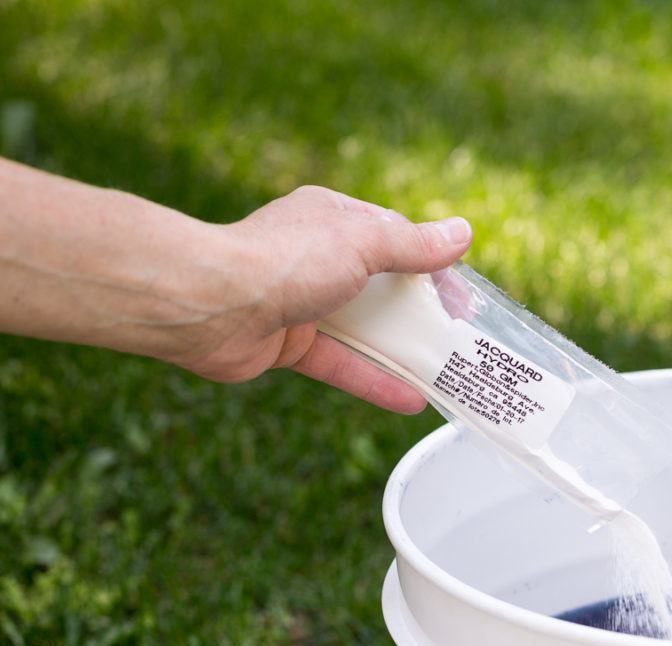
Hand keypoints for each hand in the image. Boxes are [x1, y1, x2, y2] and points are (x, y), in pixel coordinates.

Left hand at [180, 187, 473, 412]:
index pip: (395, 238)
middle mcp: (318, 257)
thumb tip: (463, 233)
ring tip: (444, 373)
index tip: (460, 299)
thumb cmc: (284, 260)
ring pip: (364, 329)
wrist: (208, 303)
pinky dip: (375, 381)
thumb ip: (413, 245)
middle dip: (420, 313)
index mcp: (333, 219)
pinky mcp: (290, 344)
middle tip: (457, 336)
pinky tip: (411, 400)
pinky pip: (342, 364)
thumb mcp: (362, 244)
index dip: (432, 267)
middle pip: (382, 287)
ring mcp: (303, 303)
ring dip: (402, 352)